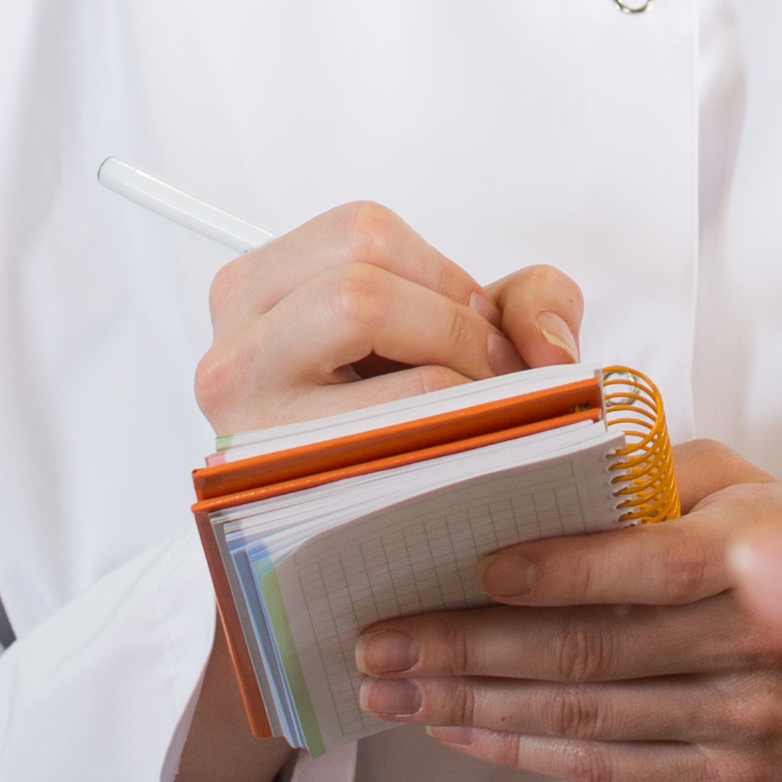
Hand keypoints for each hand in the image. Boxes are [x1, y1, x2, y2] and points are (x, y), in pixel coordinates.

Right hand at [169, 203, 586, 781]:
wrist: (347, 548)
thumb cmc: (408, 420)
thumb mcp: (460, 331)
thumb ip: (527, 302)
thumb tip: (553, 351)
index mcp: (253, 291)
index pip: (362, 234)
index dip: (444, 275)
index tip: (469, 328)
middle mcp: (228, 362)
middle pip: (359, 294)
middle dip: (454, 333)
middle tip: (483, 380)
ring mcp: (246, 443)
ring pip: (378, 379)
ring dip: (461, 397)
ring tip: (471, 424)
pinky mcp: (286, 514)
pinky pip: (397, 464)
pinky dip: (457, 455)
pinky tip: (461, 466)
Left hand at [354, 446, 781, 781]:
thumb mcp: (743, 487)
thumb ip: (654, 470)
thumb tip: (546, 460)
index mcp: (760, 557)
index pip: (654, 564)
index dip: (561, 571)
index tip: (477, 569)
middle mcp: (755, 646)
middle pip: (593, 650)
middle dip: (470, 648)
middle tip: (385, 641)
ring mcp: (741, 724)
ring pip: (584, 715)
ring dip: (474, 705)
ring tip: (396, 689)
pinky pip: (602, 769)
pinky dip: (519, 751)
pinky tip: (459, 731)